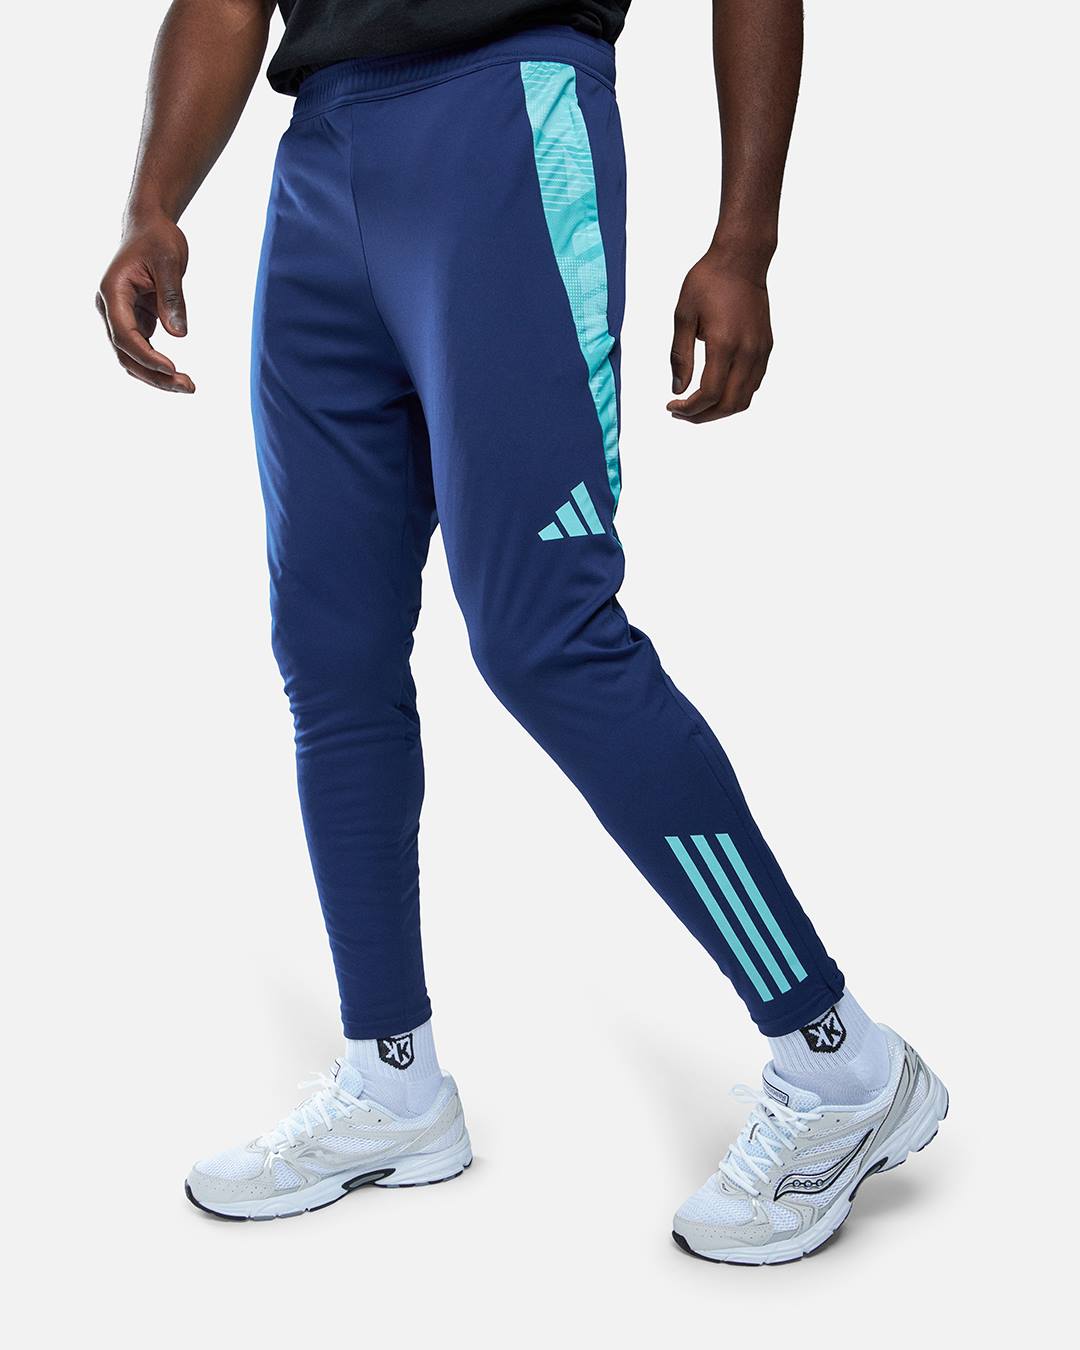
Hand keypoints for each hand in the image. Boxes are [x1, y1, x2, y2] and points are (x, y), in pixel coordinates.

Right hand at [96, 213, 194, 392]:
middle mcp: (110, 308)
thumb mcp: (169, 262)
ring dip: (156, 376)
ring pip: (132, 357)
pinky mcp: (134, 321)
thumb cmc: (157, 239)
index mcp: (112, 292)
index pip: (123, 334)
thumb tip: (179, 334)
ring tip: (188, 386)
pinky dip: (158, 366)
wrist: (149, 227)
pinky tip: (179, 376)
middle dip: (154, 375)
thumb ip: (172, 297)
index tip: (172, 369)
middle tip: (188, 387)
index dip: (146, 356)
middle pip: (125, 354)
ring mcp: (120, 317)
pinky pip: (142, 350)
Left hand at [667, 249, 772, 421]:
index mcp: (724, 343)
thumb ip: (680, 356)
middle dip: (702, 416)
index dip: (689, 408)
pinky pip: (753, 384)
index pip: (709, 394)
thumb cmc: (708, 281)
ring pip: (744, 399)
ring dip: (719, 411)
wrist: (741, 260)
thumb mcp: (683, 316)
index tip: (671, 406)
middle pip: (728, 404)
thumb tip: (677, 388)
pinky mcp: (766, 347)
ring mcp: (760, 351)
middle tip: (681, 413)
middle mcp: (747, 351)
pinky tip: (716, 391)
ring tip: (697, 407)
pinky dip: (734, 396)